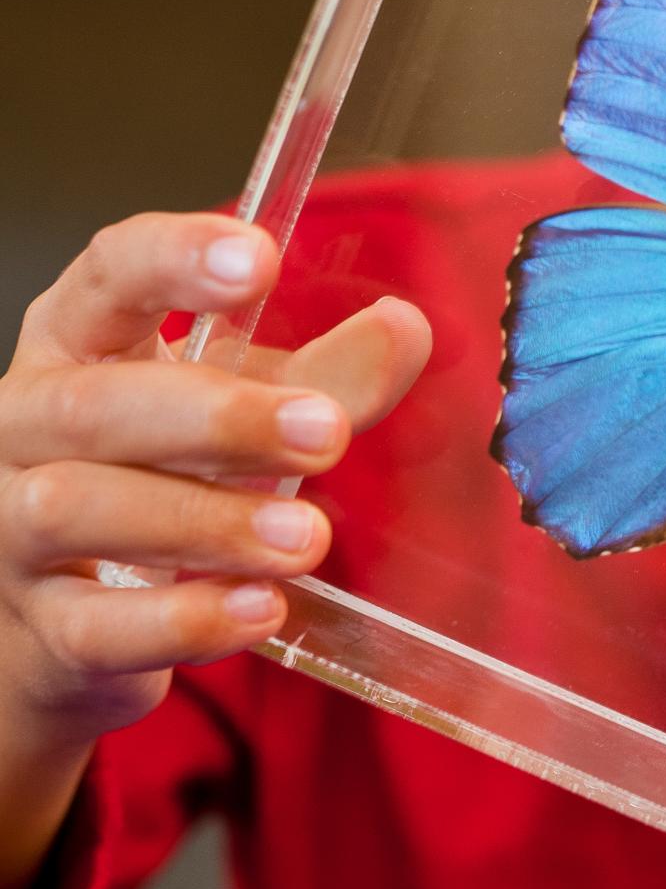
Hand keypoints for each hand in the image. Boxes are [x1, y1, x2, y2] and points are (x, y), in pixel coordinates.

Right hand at [0, 212, 428, 888]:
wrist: (80, 622)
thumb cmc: (165, 480)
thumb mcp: (246, 411)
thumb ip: (327, 376)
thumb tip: (404, 327)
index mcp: (82, 343)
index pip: (108, 274)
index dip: (175, 257)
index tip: (260, 258)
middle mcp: (29, 426)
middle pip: (97, 406)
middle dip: (219, 418)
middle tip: (326, 433)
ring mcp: (15, 532)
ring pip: (82, 511)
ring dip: (207, 522)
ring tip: (307, 537)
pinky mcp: (41, 631)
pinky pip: (97, 627)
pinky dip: (183, 620)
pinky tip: (259, 608)